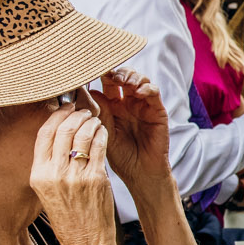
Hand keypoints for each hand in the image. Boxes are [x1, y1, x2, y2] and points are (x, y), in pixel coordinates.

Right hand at [30, 107, 118, 244]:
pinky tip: (103, 131)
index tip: (64, 108)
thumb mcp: (47, 191)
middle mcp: (54, 174)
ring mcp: (75, 176)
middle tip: (83, 109)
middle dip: (74, 114)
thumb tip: (57, 134)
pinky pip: (99, 147)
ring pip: (82, 134)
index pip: (44, 134)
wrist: (87, 243)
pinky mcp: (96, 179)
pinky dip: (102, 134)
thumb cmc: (69, 217)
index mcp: (38, 175)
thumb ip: (50, 165)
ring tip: (94, 119)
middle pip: (63, 129)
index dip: (55, 116)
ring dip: (90, 121)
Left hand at [92, 69, 169, 189]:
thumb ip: (98, 112)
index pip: (107, 83)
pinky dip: (147, 88)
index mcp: (112, 107)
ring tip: (125, 82)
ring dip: (132, 77)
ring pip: (139, 80)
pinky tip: (138, 92)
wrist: (140, 173)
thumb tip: (86, 90)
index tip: (94, 71)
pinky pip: (154, 92)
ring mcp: (143, 105)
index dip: (102, 74)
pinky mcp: (157, 111)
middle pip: (124, 76)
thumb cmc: (121, 157)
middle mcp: (128, 103)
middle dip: (117, 72)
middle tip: (111, 75)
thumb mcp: (104, 132)